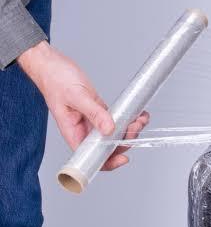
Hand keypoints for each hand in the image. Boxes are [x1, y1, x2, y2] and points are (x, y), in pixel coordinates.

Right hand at [18, 41, 148, 170]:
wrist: (52, 64)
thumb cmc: (56, 80)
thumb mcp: (77, 96)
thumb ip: (94, 113)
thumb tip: (110, 130)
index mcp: (73, 133)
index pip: (91, 156)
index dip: (107, 161)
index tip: (123, 157)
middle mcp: (84, 131)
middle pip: (108, 146)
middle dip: (125, 141)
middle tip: (136, 127)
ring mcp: (93, 121)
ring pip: (115, 133)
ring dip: (130, 129)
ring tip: (141, 119)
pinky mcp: (99, 110)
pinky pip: (117, 119)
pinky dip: (129, 118)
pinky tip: (139, 113)